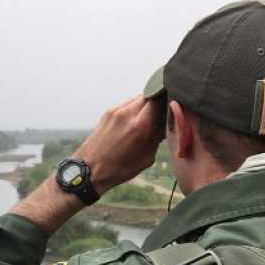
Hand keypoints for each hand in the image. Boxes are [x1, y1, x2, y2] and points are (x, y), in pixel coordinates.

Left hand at [8, 95, 163, 233]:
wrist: (90, 169)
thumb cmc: (119, 168)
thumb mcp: (147, 157)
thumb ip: (158, 136)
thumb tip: (167, 124)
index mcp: (140, 125)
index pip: (160, 100)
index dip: (168, 100)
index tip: (174, 106)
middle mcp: (127, 113)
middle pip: (150, 96)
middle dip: (158, 102)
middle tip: (163, 112)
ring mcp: (116, 111)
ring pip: (138, 98)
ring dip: (146, 105)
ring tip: (149, 118)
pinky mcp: (108, 112)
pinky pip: (127, 104)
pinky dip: (134, 109)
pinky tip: (136, 121)